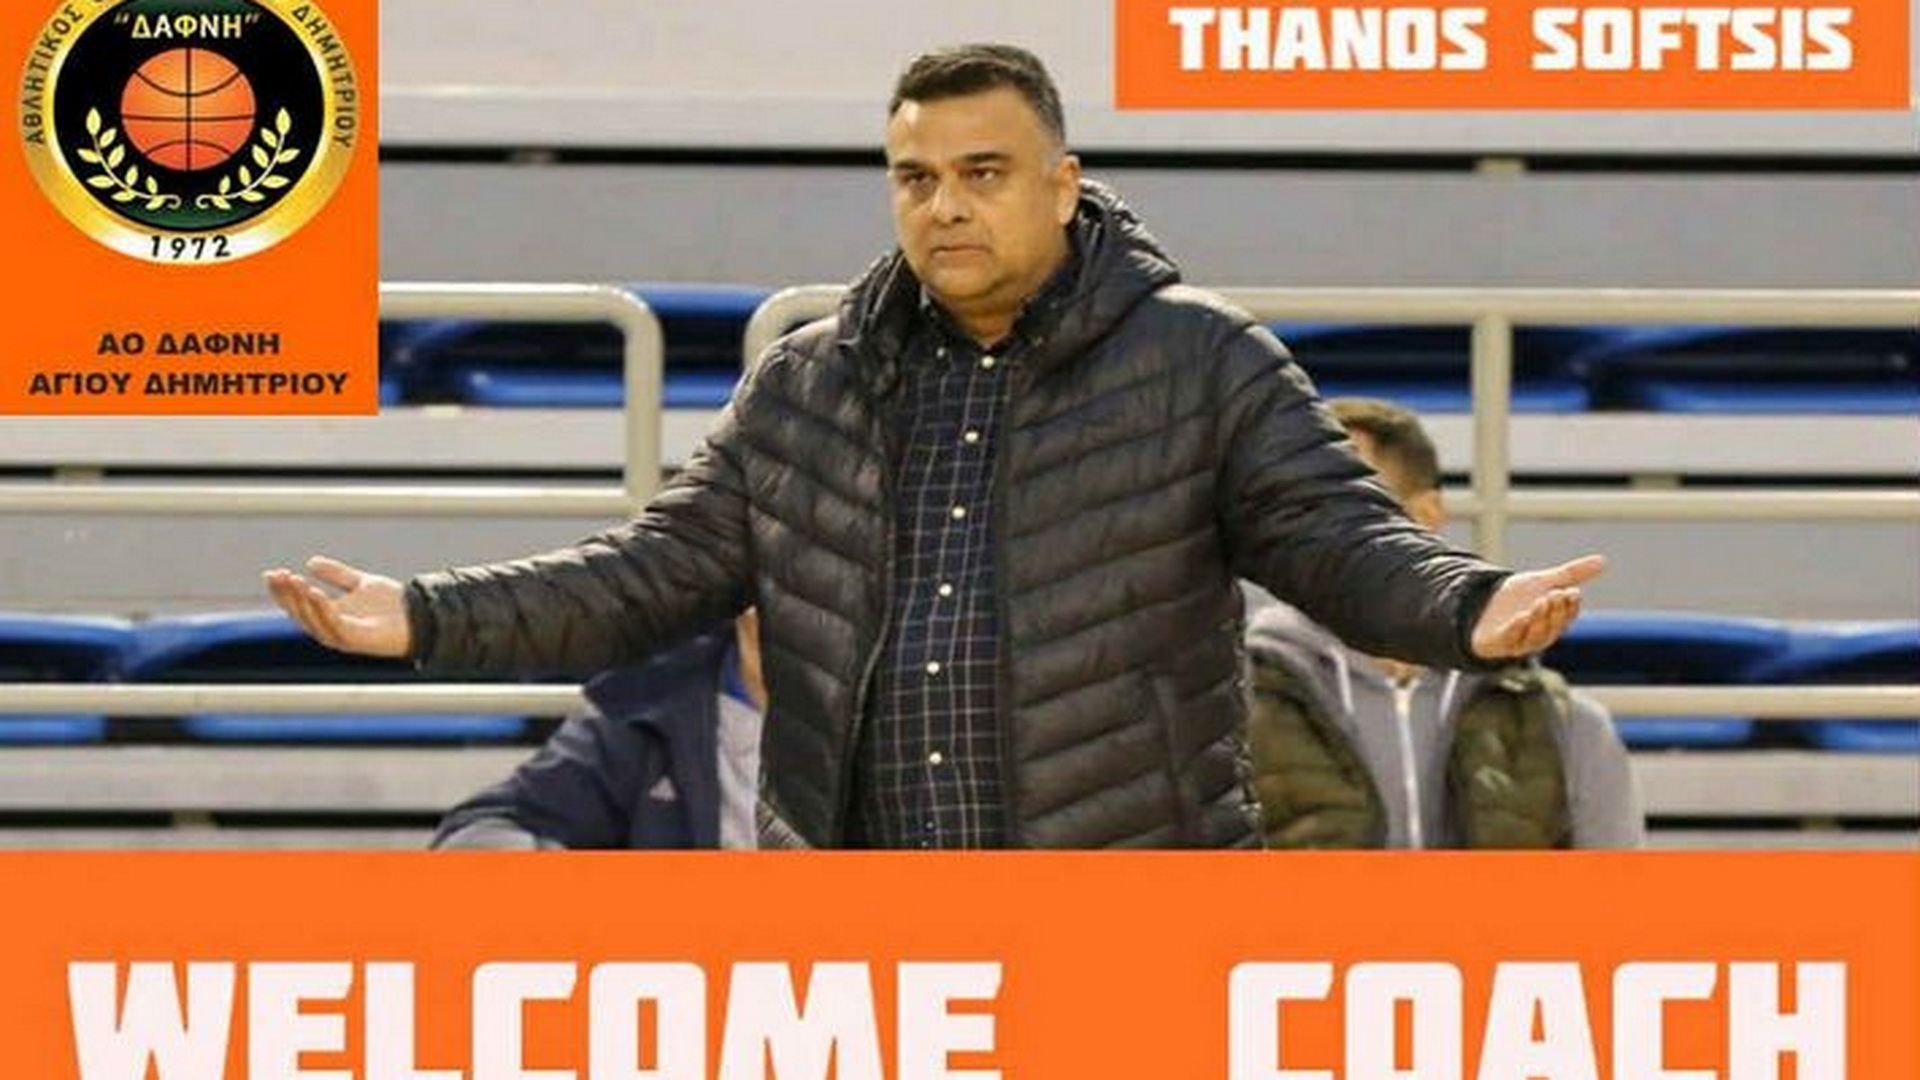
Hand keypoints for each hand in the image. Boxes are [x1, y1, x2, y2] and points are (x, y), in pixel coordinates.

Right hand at [262, 556, 411, 657]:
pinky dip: (322, 610)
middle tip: (279, 575)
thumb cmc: (392, 604)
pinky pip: (333, 625)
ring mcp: (342, 636)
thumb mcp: (360, 583)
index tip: (271, 573)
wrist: (420, 614)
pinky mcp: (355, 640)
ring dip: (301, 601)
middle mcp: (331, 627)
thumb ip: (337, 574)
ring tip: (294, 581)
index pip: (298, 604)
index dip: (283, 591)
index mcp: (329, 615)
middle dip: (287, 594)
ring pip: (312, 620)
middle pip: (300, 613)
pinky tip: (315, 592)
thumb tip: (310, 562)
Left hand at [1470, 554, 1606, 659]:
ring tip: (1541, 601)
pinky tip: (1521, 617)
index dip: (1571, 606)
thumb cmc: (1517, 597)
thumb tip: (1603, 561)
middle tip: (1555, 594)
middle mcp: (1539, 636)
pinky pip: (1511, 639)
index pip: (1567, 617)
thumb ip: (1571, 574)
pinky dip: (1517, 629)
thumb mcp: (1543, 582)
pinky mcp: (1498, 643)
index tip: (1572, 591)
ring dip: (1540, 619)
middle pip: (1553, 627)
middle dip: (1556, 611)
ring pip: (1535, 635)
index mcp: (1553, 623)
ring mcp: (1519, 642)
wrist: (1482, 604)